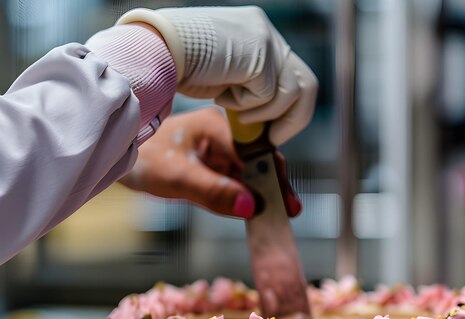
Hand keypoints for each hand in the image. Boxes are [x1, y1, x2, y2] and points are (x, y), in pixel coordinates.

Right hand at [117, 6, 317, 145]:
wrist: (155, 52)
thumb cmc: (179, 72)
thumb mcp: (223, 86)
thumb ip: (250, 96)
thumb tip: (269, 130)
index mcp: (259, 37)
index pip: (295, 79)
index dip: (291, 114)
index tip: (275, 135)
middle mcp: (266, 33)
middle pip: (308, 85)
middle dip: (293, 120)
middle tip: (271, 138)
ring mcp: (265, 40)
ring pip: (292, 93)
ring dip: (264, 112)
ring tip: (234, 106)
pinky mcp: (259, 53)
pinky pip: (270, 95)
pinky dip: (247, 105)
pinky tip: (222, 94)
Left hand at [120, 108, 301, 218]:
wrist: (114, 151)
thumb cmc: (142, 157)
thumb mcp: (178, 177)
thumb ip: (215, 192)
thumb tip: (250, 207)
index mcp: (219, 127)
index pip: (258, 155)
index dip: (274, 180)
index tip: (287, 205)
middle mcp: (223, 135)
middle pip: (257, 164)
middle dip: (271, 189)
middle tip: (287, 213)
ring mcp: (217, 150)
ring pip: (246, 174)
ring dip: (257, 195)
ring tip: (271, 218)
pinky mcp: (210, 163)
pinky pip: (232, 180)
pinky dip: (240, 197)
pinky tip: (247, 211)